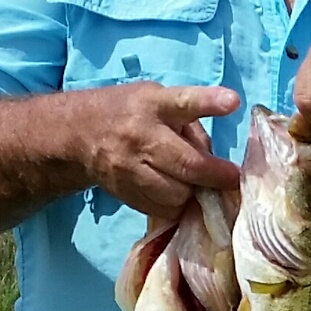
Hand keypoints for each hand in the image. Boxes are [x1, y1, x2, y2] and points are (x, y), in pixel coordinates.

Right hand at [76, 84, 240, 222]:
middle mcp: (141, 136)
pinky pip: (162, 210)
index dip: (209, 103)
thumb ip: (191, 124)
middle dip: (216, 175)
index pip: (183, 102)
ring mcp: (129, 168)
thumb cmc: (132, 112)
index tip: (232, 101)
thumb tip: (216, 161)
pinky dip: (176, 206)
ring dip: (193, 193)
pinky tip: (175, 192)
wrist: (78, 134)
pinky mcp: (124, 193)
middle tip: (232, 178)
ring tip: (194, 182)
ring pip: (176, 194)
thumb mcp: (160, 100)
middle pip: (187, 163)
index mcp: (155, 105)